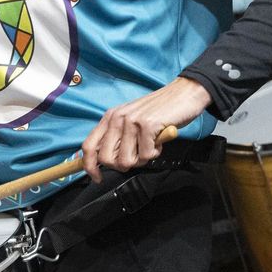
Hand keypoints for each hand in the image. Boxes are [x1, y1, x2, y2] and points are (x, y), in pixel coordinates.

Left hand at [79, 76, 208, 181]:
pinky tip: (158, 141)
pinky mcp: (148, 125)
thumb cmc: (159, 110)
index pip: (89, 146)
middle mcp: (117, 118)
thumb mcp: (131, 120)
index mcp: (110, 117)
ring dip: (141, 159)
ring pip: (126, 160)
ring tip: (150, 145)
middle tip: (137, 157)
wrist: (183, 93)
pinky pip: (146, 155)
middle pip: (106, 159)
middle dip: (122, 165)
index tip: (98, 178)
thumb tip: (106, 161)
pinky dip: (155, 153)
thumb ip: (118, 136)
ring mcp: (132, 121)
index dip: (90, 166)